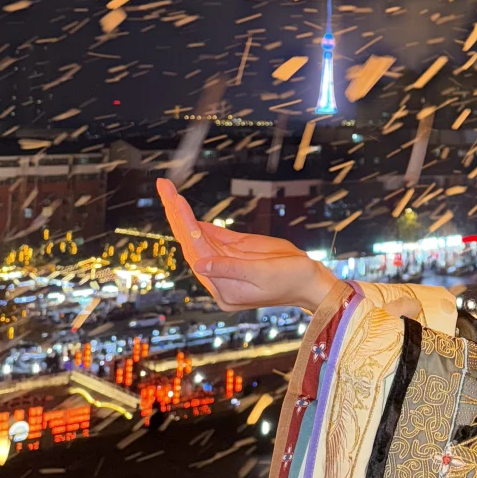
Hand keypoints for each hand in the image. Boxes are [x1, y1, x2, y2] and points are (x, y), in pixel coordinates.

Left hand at [156, 179, 338, 312]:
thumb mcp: (263, 275)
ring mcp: (227, 264)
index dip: (187, 226)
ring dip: (182, 216)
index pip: (199, 253)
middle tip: (164, 187)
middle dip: (176, 215)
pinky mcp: (236, 253)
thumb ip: (231, 269)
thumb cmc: (294, 280)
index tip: (177, 202)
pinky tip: (185, 211)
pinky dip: (199, 223)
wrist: (312, 281)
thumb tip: (199, 264)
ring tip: (168, 192)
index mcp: (225, 289)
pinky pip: (213, 237)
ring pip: (198, 238)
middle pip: (192, 244)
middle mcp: (221, 278)